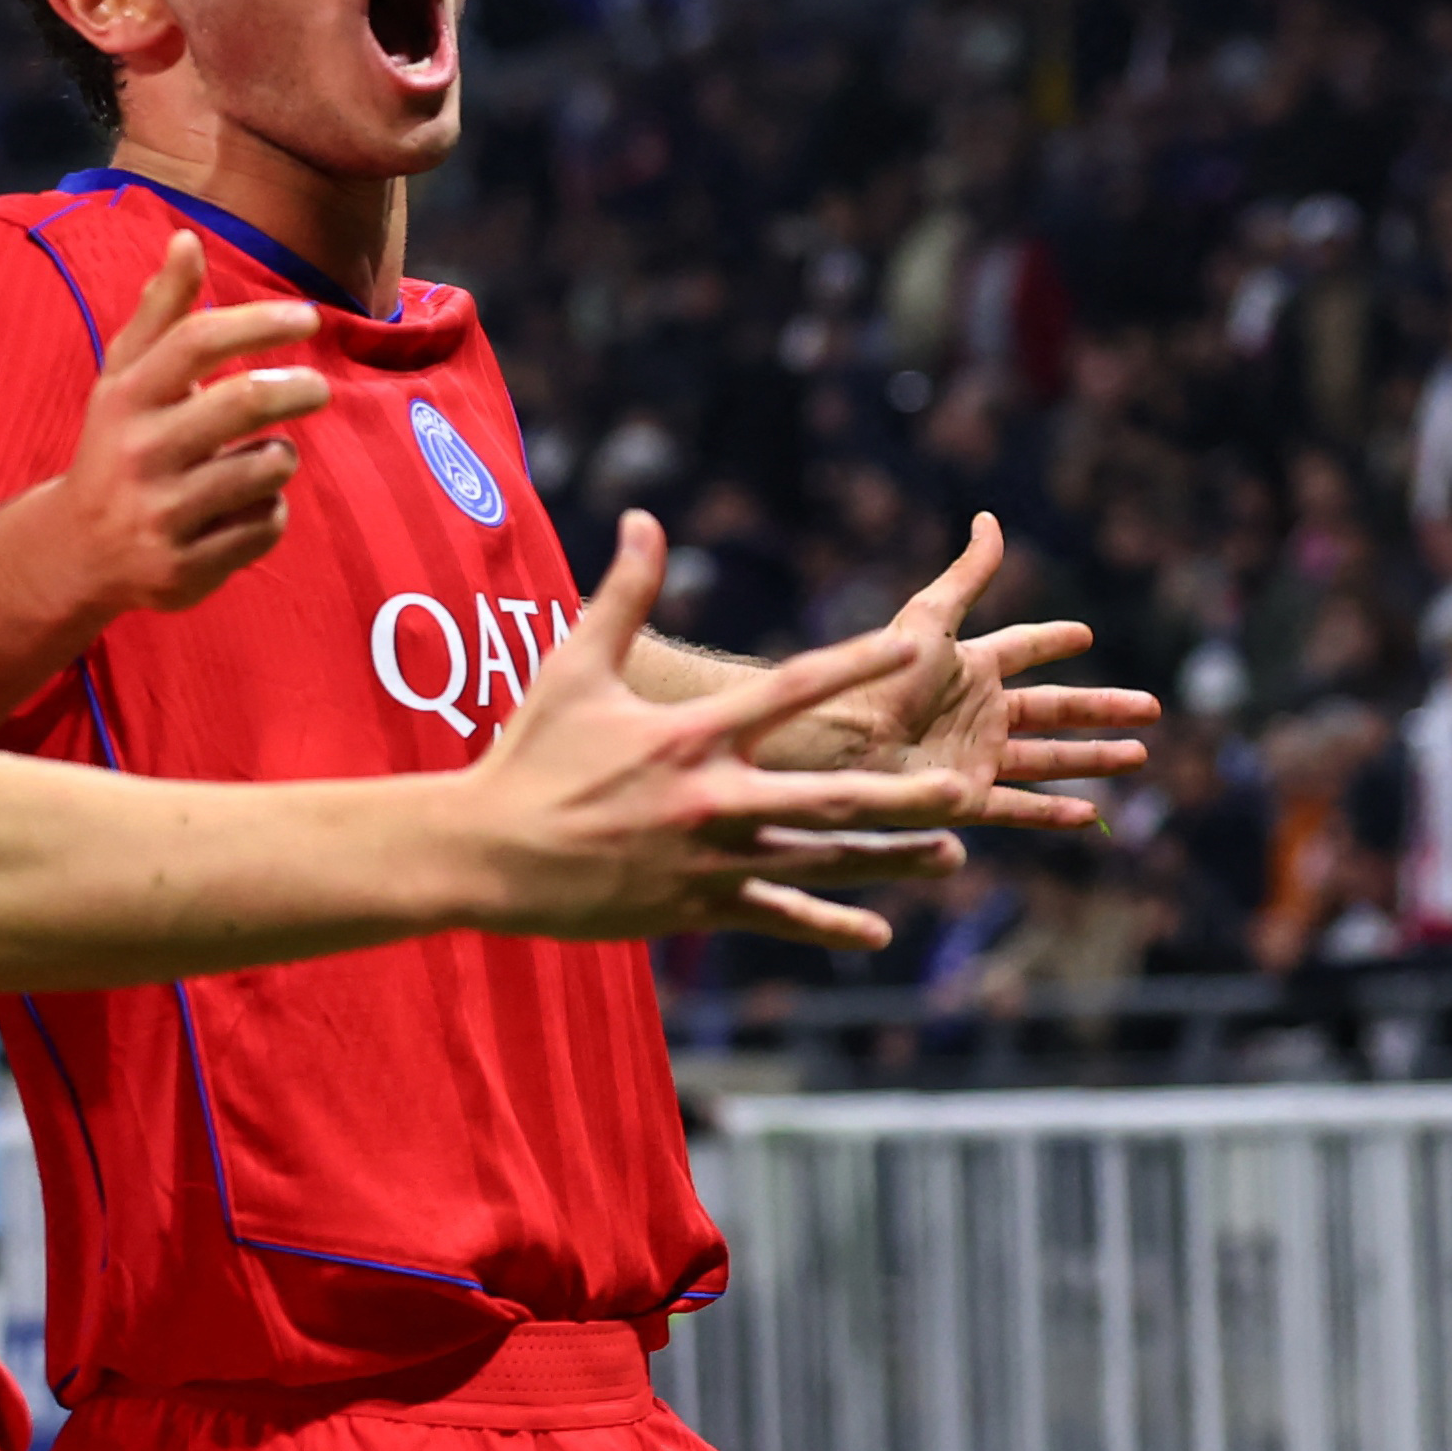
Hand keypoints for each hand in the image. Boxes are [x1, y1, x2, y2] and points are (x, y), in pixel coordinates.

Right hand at [40, 232, 329, 620]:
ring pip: (266, 468)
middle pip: (241, 403)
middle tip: (317, 388)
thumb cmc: (116, 444)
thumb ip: (161, 311)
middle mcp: (137, 453)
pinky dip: (268, 511)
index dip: (258, 322)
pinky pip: (264, 526)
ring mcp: (161, 514)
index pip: (195, 341)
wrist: (75, 550)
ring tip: (261, 458)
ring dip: (279, 458)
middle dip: (296, 389)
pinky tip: (241, 508)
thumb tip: (187, 238)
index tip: (307, 318)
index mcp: (125, 398)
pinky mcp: (184, 567)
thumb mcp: (124, 377)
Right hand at [456, 513, 970, 950]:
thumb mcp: (571, 668)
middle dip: (900, 796)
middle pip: (826, 798)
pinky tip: (877, 932)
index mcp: (690, 735)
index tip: (916, 646)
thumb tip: (645, 518)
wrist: (486, 851)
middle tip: (965, 787)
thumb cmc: (528, 754)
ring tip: (952, 856)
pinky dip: (827, 923)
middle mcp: (711, 798)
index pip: (789, 692)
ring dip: (889, 859)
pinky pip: (775, 915)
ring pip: (818, 861)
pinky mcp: (695, 905)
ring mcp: (708, 859)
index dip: (854, 665)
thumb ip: (622, 595)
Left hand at [791, 515, 1158, 826]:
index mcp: (969, 668)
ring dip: (1094, 759)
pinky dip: (1055, 813)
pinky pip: (1019, 808)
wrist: (842, 737)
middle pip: (1053, 709)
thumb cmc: (883, 674)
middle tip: (1151, 708)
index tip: (1084, 636)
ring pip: (1047, 760)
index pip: (1022, 649)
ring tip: (1139, 755)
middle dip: (1101, 708)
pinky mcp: (965, 798)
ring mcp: (973, 757)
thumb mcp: (931, 618)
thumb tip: (990, 519)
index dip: (1051, 641)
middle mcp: (977, 713)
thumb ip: (967, 575)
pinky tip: (1092, 815)